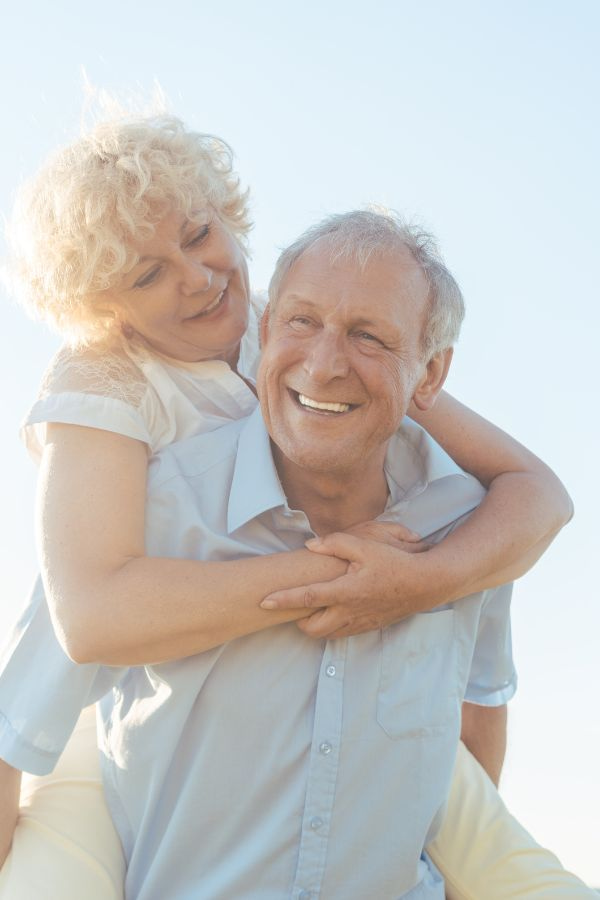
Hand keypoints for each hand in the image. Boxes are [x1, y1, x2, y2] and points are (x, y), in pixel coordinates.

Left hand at [260, 523, 431, 639]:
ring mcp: (360, 622)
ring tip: (310, 608)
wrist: (425, 584)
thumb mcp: (366, 546)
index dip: (283, 599)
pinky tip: (332, 611)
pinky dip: (331, 626)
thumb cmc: (395, 562)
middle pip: (312, 628)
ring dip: (313, 625)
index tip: (263, 601)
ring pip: (327, 634)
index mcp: (346, 590)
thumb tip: (310, 545)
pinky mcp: (369, 626)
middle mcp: (350, 611)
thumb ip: (335, 544)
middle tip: (292, 605)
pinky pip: (342, 633)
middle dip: (297, 621)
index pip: (307, 597)